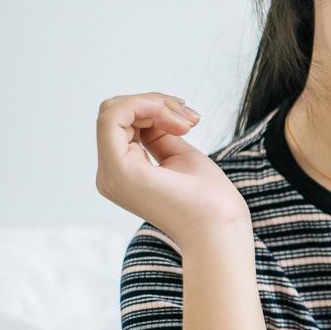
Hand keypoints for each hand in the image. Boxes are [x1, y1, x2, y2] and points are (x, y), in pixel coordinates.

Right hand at [94, 92, 250, 246]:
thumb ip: (159, 135)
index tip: (189, 120)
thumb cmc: (209, 198)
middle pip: (115, 113)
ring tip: (188, 122)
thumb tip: (151, 112)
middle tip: (190, 119)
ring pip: (112, 111)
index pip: (121, 122)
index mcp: (124, 172)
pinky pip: (113, 118)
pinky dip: (145, 106)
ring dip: (155, 104)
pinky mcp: (119, 169)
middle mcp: (110, 174)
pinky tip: (175, 119)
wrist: (220, 226)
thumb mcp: (180, 156)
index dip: (154, 108)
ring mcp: (111, 173)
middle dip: (155, 103)